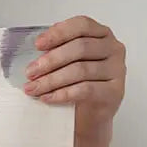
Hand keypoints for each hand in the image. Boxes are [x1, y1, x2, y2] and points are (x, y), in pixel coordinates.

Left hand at [23, 16, 125, 146]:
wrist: (89, 121)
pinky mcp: (114, 92)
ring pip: (81, 70)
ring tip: (32, 89)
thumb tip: (32, 47)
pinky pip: (86, 90)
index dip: (58, 33)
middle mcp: (113, 49)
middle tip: (29, 73)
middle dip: (50, 61)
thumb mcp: (66, 66)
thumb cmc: (75, 88)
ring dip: (52, 80)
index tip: (37, 45)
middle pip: (80, 48)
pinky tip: (46, 98)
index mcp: (101, 36)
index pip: (82, 25)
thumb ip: (57, 52)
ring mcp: (117, 70)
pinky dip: (63, 94)